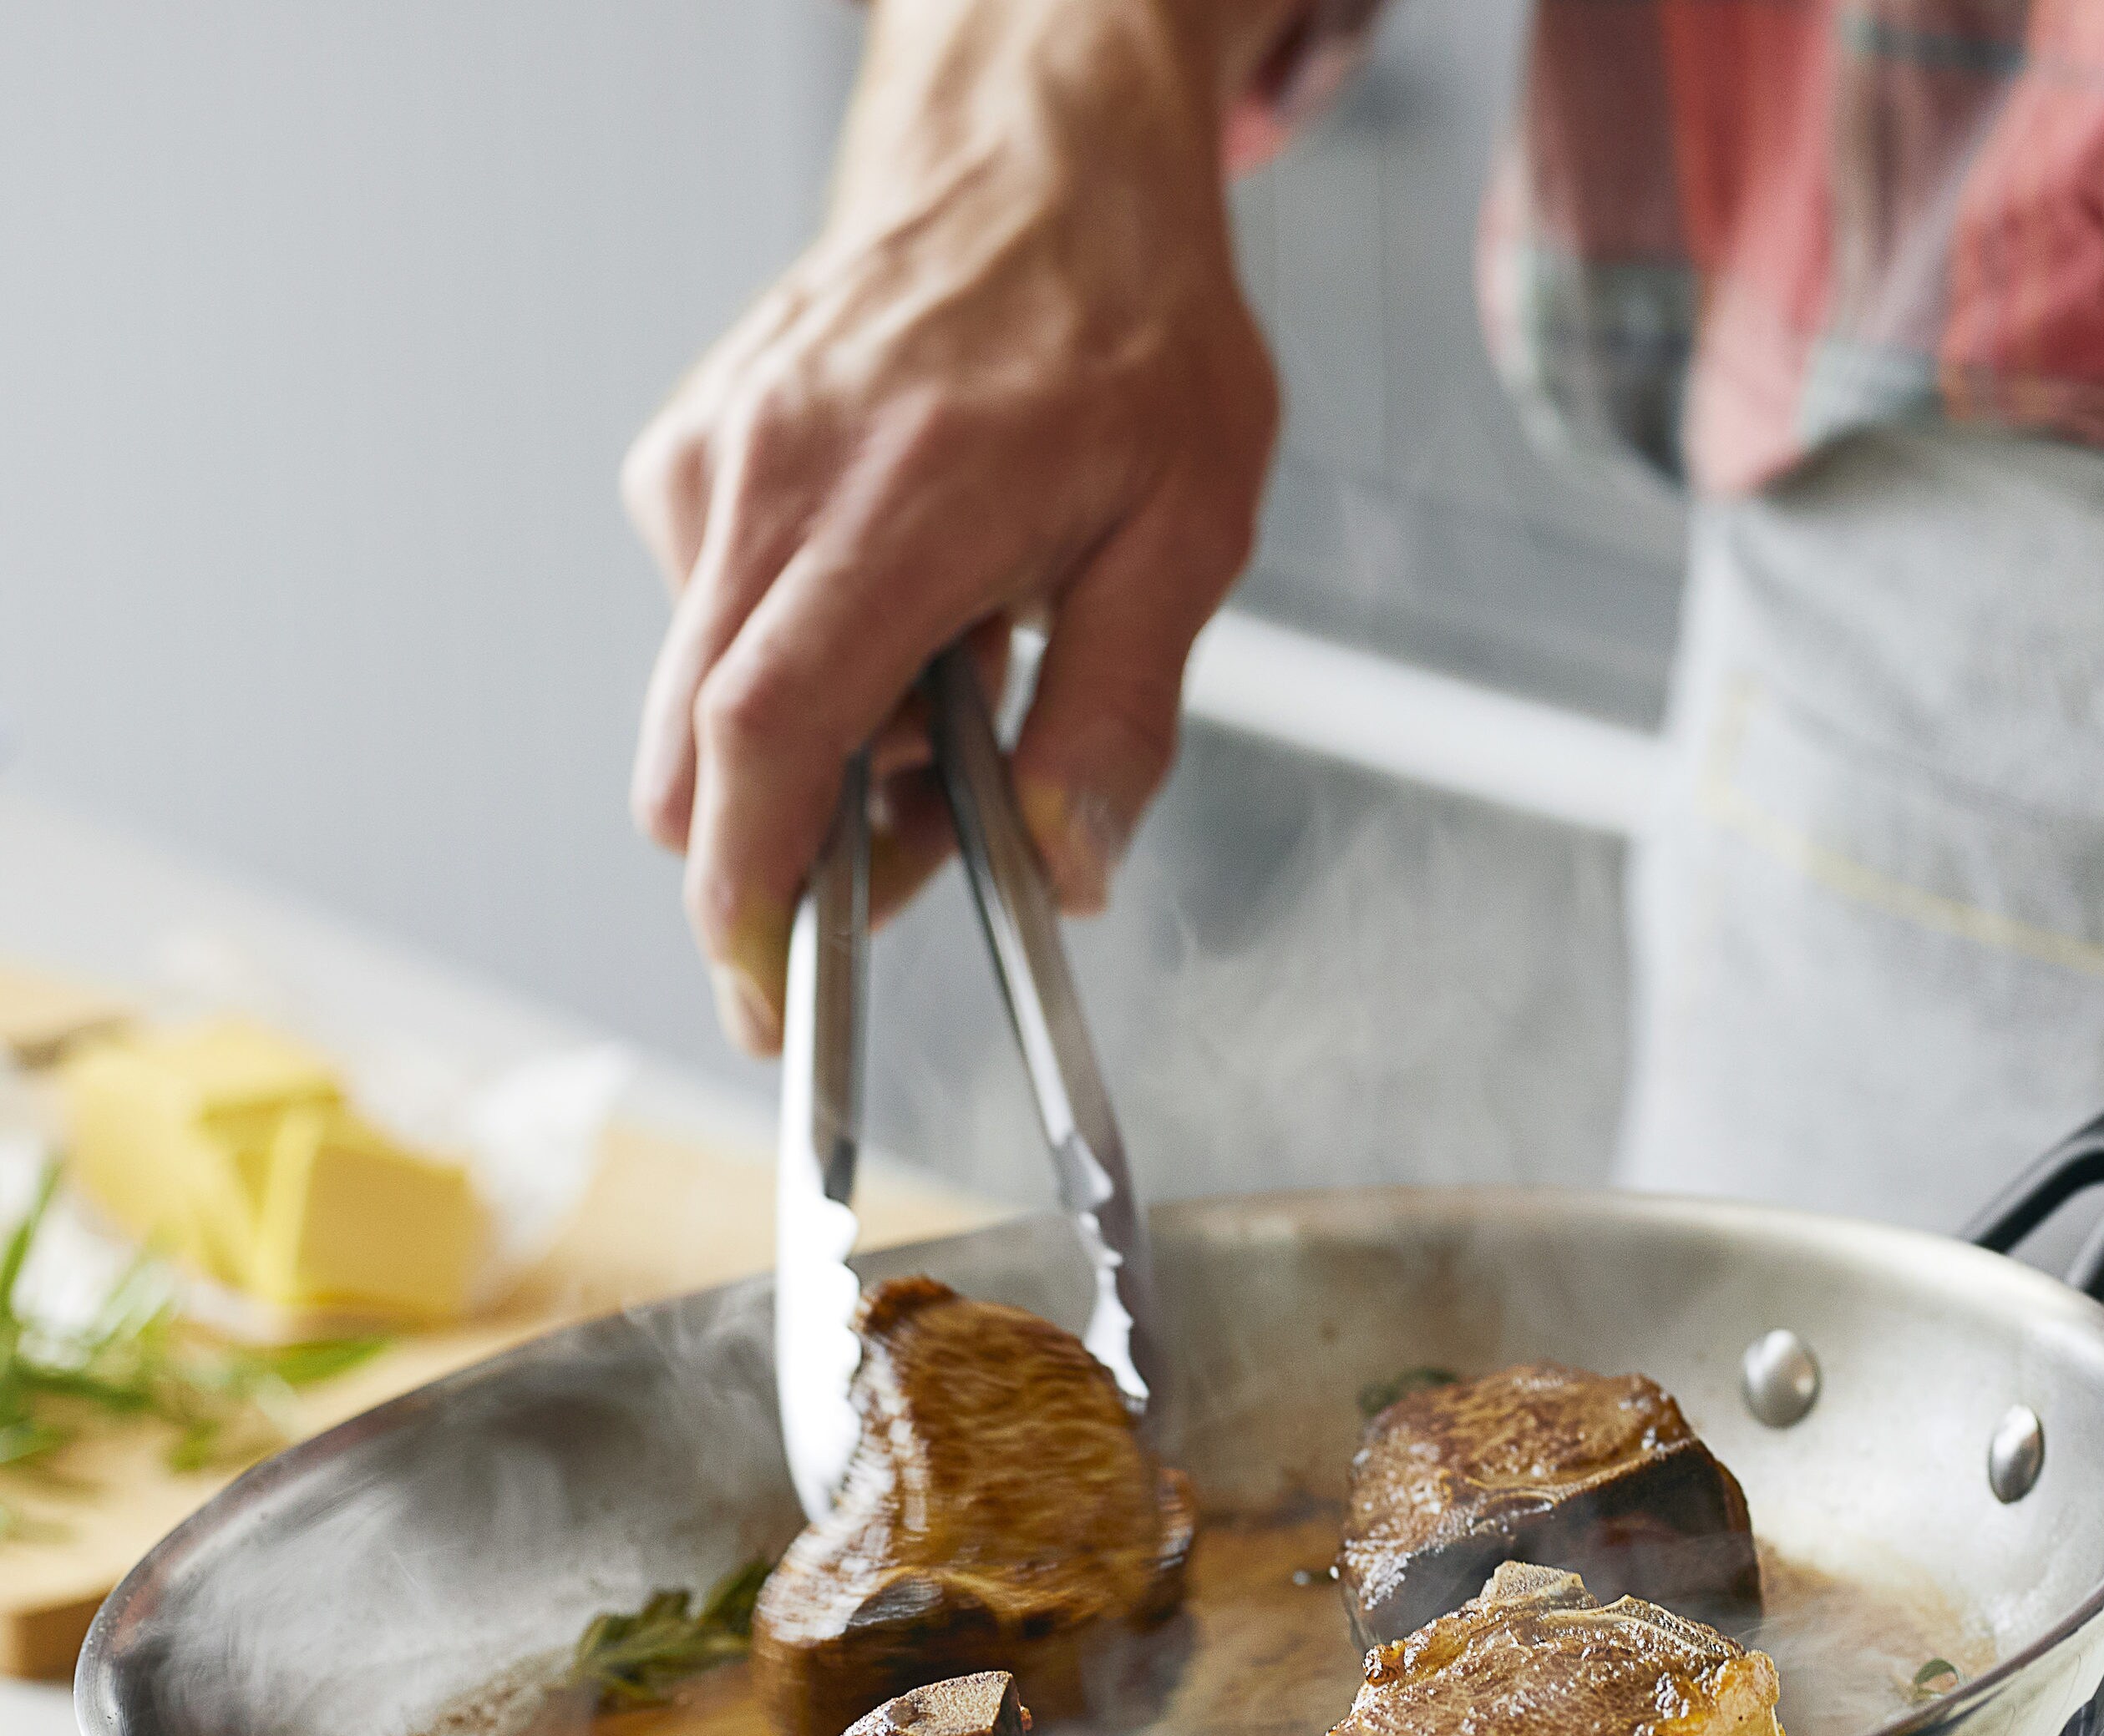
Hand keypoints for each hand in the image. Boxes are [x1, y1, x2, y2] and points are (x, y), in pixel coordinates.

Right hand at [623, 0, 1298, 1051]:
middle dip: (783, 857)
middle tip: (914, 855)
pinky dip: (790, 675)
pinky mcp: (687, 457)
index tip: (767, 992)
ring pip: (698, 706)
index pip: (765, 735)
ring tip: (947, 690)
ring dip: (805, 760)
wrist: (1031, 148)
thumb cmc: (1124, 323)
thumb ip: (1120, 713)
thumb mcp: (1189, 528)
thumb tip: (1066, 867)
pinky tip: (896, 613)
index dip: (749, 889)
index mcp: (897, 505)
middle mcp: (765, 483)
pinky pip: (707, 631)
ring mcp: (709, 465)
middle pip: (696, 757)